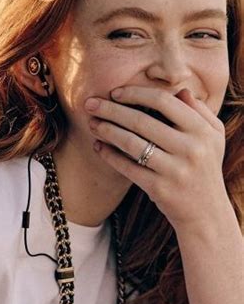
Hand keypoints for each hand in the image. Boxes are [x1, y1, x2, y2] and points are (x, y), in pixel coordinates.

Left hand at [86, 86, 227, 232]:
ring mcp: (175, 170)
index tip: (115, 93)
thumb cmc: (205, 168)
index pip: (164, 102)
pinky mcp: (160, 189)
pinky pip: (128, 167)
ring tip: (92, 124)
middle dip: (111, 110)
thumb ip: (199, 111)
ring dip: (107, 131)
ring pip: (132, 143)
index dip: (136, 94)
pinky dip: (110, 155)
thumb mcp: (213, 138)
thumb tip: (179, 90)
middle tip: (91, 104)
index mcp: (203, 131)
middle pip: (142, 121)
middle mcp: (191, 149)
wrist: (206, 213)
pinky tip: (98, 147)